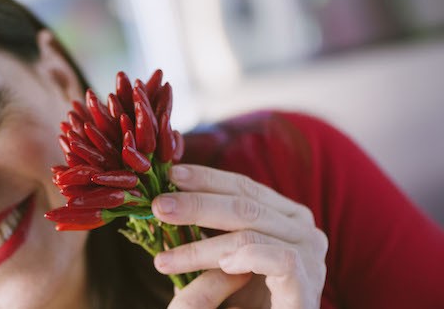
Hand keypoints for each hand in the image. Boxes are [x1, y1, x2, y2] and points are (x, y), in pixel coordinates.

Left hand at [152, 164, 327, 308]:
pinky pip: (280, 260)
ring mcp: (311, 257)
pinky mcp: (308, 287)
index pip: (244, 187)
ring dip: (202, 248)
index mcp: (285, 215)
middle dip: (197, 205)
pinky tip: (223, 266)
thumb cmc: (246, 299)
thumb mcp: (222, 259)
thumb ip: (206, 231)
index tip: (170, 174)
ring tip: (165, 260)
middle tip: (159, 207)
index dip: (207, 179)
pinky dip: (248, 258)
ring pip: (251, 235)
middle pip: (245, 205)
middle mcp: (303, 231)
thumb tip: (167, 203)